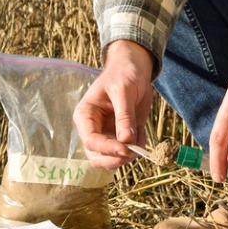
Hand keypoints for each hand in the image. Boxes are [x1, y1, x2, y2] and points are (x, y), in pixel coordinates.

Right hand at [73, 40, 154, 168]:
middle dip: (115, 158)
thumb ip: (124, 115)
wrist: (134, 70)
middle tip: (135, 151)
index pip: (91, 140)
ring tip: (140, 133)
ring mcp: (106, 135)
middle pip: (96, 156)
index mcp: (85, 115)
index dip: (107, 149)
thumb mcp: (124, 91)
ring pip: (111, 159)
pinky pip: (127, 152)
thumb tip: (126, 140)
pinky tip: (142, 130)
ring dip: (128, 155)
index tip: (126, 149)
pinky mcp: (120, 137)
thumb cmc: (124, 74)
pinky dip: (137, 147)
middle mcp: (93, 129)